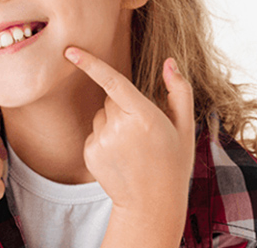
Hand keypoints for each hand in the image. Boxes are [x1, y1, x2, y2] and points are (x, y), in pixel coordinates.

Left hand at [64, 47, 194, 243]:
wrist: (152, 205)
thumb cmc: (172, 163)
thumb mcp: (185, 127)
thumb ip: (179, 90)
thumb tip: (170, 62)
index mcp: (144, 116)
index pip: (112, 81)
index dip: (90, 63)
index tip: (70, 51)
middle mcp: (119, 127)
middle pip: (110, 99)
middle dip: (122, 106)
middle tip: (140, 131)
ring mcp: (101, 141)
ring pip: (101, 115)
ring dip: (113, 122)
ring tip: (131, 147)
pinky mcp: (89, 153)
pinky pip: (94, 132)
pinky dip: (104, 138)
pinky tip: (120, 156)